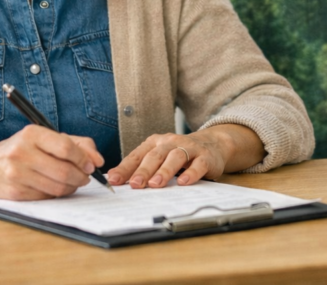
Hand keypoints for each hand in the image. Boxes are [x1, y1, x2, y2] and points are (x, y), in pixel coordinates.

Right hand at [0, 125, 103, 200]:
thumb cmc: (23, 149)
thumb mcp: (46, 138)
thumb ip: (76, 143)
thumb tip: (97, 160)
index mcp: (31, 134)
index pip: (66, 148)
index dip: (84, 159)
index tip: (92, 165)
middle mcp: (21, 152)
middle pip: (64, 170)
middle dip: (82, 177)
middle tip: (86, 177)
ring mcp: (16, 174)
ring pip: (57, 187)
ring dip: (72, 187)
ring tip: (73, 182)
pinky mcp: (14, 192)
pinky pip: (46, 197)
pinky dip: (56, 194)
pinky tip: (56, 187)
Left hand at [107, 125, 264, 188]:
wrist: (212, 144)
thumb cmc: (179, 154)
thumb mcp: (159, 157)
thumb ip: (140, 166)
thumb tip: (115, 178)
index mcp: (156, 143)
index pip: (138, 155)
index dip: (125, 167)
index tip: (114, 180)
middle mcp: (171, 142)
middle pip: (155, 155)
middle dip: (144, 170)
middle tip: (135, 184)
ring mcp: (189, 148)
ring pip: (175, 157)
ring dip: (165, 170)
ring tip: (156, 184)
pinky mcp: (205, 156)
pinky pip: (198, 164)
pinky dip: (191, 173)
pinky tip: (183, 182)